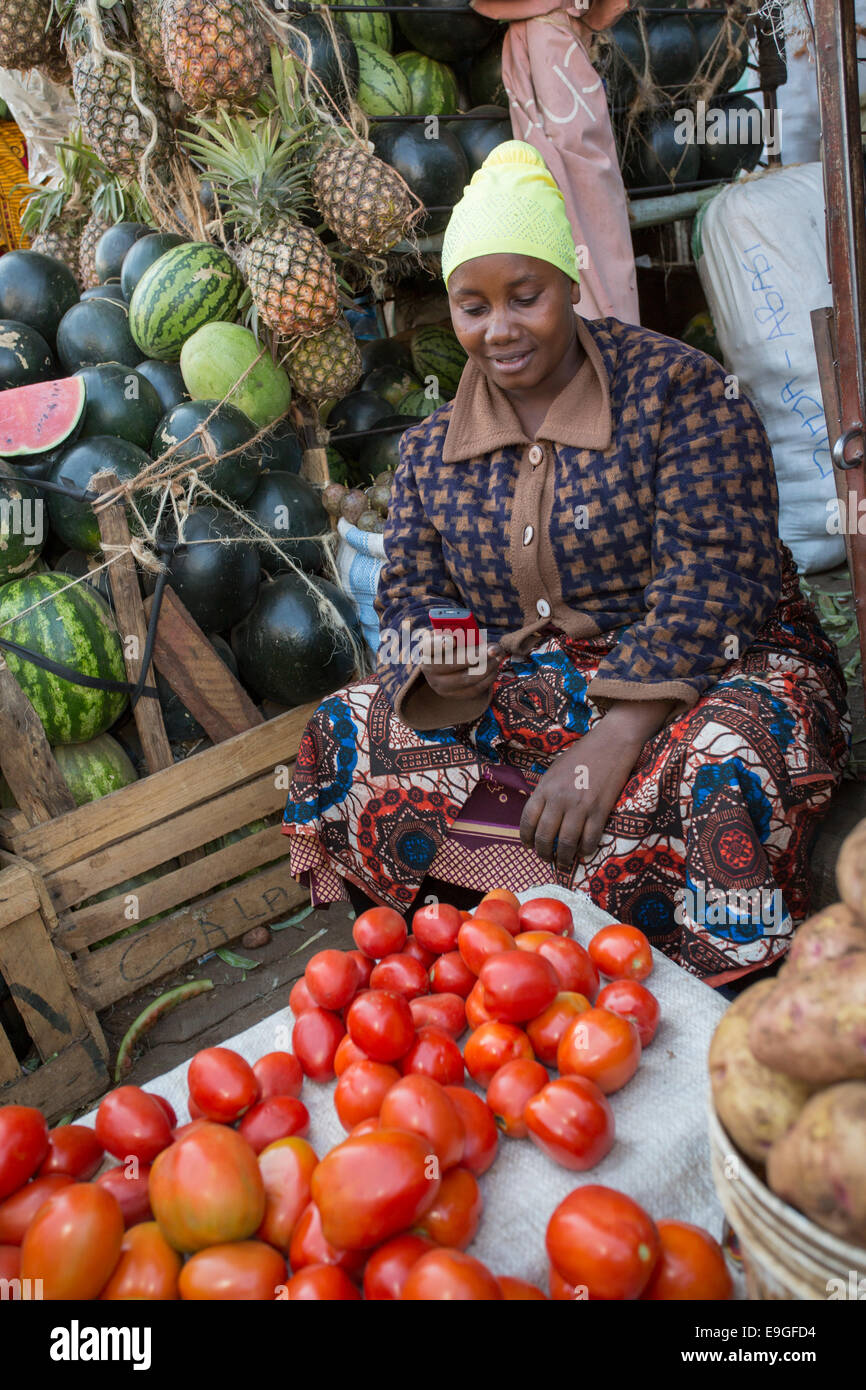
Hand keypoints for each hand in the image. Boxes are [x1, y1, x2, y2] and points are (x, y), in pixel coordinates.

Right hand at [420, 638, 504, 701]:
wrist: (443, 667)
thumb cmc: (450, 646)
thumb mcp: (451, 636)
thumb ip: (461, 632)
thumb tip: (482, 640)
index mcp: (426, 651)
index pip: (428, 647)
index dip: (439, 644)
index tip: (453, 641)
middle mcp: (429, 670)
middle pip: (452, 664)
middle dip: (476, 656)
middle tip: (493, 649)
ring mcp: (439, 685)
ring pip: (465, 679)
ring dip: (486, 668)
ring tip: (498, 657)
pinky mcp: (452, 695)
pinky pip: (473, 690)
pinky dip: (487, 679)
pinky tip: (495, 669)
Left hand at [520, 700, 673, 873]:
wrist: (612, 743)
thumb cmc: (582, 755)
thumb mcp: (554, 770)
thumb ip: (546, 792)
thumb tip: (539, 815)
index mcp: (545, 787)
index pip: (527, 820)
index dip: (526, 837)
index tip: (529, 845)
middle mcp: (559, 799)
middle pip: (545, 836)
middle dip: (543, 852)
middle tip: (546, 857)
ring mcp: (580, 806)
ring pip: (566, 843)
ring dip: (562, 858)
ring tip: (563, 862)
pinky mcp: (600, 811)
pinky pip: (589, 839)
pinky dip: (585, 851)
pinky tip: (583, 852)